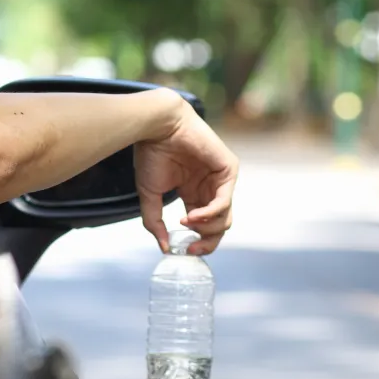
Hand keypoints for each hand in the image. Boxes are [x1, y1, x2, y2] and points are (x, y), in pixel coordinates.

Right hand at [134, 98, 238, 255]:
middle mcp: (209, 189)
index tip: (183, 250)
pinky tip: (191, 215)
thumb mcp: (149, 195)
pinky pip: (224, 201)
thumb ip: (155, 222)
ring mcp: (221, 180)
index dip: (197, 242)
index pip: (204, 227)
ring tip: (186, 222)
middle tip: (189, 246)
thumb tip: (165, 248)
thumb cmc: (151, 154)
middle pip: (219, 227)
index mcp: (194, 194)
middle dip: (206, 241)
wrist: (157, 127)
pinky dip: (209, 213)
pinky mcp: (228, 170)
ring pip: (225, 218)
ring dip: (205, 227)